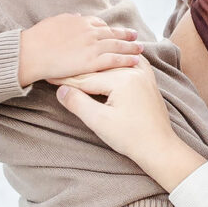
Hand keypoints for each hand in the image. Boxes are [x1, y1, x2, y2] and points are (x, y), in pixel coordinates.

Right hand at [19, 13, 143, 88]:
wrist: (31, 53)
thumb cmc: (36, 39)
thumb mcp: (53, 22)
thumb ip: (68, 20)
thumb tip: (78, 17)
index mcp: (79, 22)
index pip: (99, 24)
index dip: (108, 28)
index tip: (114, 31)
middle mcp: (89, 31)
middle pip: (112, 33)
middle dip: (125, 35)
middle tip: (135, 36)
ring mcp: (92, 46)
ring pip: (117, 45)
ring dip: (130, 47)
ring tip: (140, 49)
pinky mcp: (92, 61)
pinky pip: (114, 59)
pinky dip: (126, 60)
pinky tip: (135, 61)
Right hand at [57, 59, 203, 189]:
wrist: (159, 147)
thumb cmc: (131, 138)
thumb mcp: (99, 122)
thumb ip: (78, 103)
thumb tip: (61, 90)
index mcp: (122, 80)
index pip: (86, 79)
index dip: (65, 80)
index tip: (48, 76)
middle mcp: (134, 72)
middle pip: (98, 70)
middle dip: (77, 72)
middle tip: (57, 69)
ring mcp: (144, 75)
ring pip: (111, 66)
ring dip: (94, 66)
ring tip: (75, 65)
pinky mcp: (148, 81)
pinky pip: (129, 65)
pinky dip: (116, 62)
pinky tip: (109, 58)